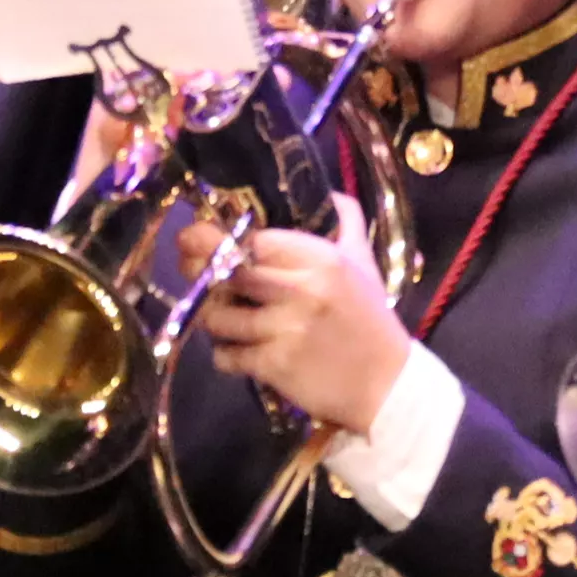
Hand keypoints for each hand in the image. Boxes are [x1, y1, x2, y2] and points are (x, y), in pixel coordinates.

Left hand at [191, 194, 413, 429]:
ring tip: (218, 315)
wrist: (388, 384)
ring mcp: (285, 330)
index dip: (222, 239)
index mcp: (321, 260)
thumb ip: (347, 222)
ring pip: (219, 317)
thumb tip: (330, 192)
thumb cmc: (370, 319)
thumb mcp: (363, 263)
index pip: (254, 240)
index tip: (201, 237)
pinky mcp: (275, 366)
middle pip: (227, 272)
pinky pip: (227, 356)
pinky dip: (223, 354)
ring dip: (210, 316)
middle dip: (197, 266)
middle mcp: (300, 291)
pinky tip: (234, 351)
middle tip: (188, 265)